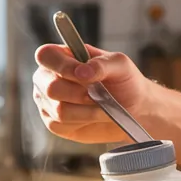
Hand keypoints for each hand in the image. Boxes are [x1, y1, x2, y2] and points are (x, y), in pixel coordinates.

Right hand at [33, 44, 151, 143]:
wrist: (134, 110)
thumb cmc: (125, 82)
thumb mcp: (119, 65)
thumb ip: (100, 64)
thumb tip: (81, 72)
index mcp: (61, 56)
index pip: (45, 56)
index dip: (63, 67)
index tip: (86, 77)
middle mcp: (48, 78)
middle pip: (50, 87)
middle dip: (80, 94)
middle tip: (100, 95)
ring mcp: (48, 101)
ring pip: (58, 110)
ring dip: (87, 111)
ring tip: (103, 107)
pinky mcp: (54, 123)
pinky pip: (60, 125)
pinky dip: (83, 122)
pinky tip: (94, 117)